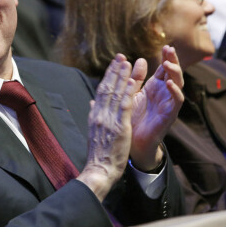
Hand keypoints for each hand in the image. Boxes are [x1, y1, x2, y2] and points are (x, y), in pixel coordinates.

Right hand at [78, 54, 136, 201]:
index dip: (108, 76)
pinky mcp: (119, 126)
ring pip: (116, 93)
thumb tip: (92, 103)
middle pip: (107, 88)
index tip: (114, 65)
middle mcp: (100, 114)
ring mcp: (109, 120)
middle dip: (114, 71)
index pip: (101, 91)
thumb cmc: (99, 154)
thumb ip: (94, 115)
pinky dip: (128, 92)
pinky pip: (124, 106)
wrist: (99, 170)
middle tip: (121, 56)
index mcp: (95, 115)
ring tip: (127, 62)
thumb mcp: (94, 131)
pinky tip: (133, 81)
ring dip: (122, 76)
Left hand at [129, 45, 183, 170]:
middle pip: (173, 72)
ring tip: (167, 64)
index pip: (164, 68)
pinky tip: (168, 83)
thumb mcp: (130, 94)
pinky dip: (174, 91)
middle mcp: (164, 93)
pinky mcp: (170, 115)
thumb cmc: (132, 118)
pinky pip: (177, 101)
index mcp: (155, 87)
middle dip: (173, 60)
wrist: (132, 142)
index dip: (166, 57)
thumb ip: (133, 79)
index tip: (165, 46)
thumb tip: (133, 60)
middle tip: (169, 49)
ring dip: (175, 73)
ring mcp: (168, 103)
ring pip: (178, 84)